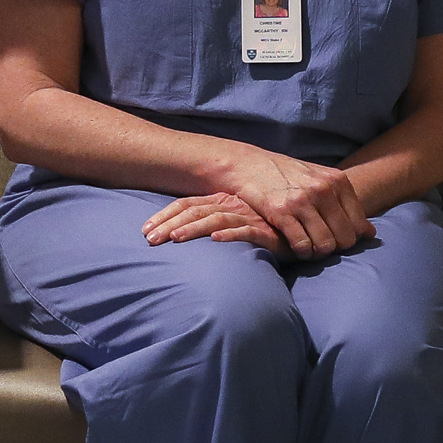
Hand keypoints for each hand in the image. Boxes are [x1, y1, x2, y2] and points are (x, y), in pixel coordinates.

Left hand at [142, 192, 282, 248]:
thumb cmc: (262, 226)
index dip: (164, 216)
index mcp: (221, 200)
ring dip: (194, 229)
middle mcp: (232, 205)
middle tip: (150, 239)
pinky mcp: (268, 231)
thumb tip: (176, 234)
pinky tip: (216, 241)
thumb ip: (211, 222)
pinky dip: (231, 236)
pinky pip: (247, 232)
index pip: (187, 205)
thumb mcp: (233, 220)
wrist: (298, 227)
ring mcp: (249, 216)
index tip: (144, 230)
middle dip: (170, 224)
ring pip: (216, 219)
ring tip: (175, 238)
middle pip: (195, 211)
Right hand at [203, 147, 371, 258]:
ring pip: (326, 245)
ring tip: (311, 249)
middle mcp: (323, 190)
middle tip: (323, 247)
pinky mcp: (281, 212)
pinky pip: (302, 245)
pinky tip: (297, 249)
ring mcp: (302, 201)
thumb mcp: (320, 180)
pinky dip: (302, 253)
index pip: (359, 225)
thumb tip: (371, 233)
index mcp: (337, 181)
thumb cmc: (287, 175)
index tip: (337, 239)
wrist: (248, 164)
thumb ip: (345, 204)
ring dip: (319, 253)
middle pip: (345, 238)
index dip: (350, 238)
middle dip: (336, 248)